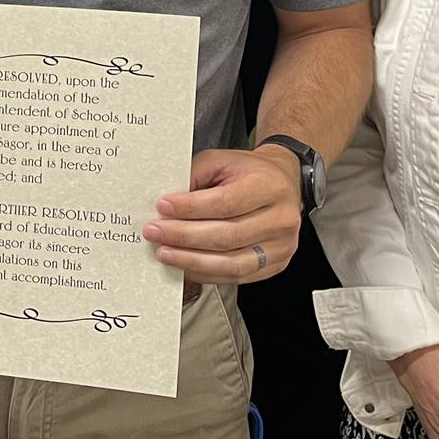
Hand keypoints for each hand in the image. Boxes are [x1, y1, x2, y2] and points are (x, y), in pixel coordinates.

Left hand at [142, 146, 301, 285]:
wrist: (282, 183)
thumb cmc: (248, 172)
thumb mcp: (221, 160)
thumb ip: (195, 176)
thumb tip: (167, 203)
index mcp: (270, 186)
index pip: (226, 202)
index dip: (191, 208)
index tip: (163, 207)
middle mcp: (281, 218)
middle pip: (227, 236)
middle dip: (184, 236)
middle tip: (155, 232)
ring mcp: (281, 246)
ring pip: (231, 263)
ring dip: (192, 260)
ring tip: (165, 253)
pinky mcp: (275, 265)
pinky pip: (237, 277)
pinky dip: (206, 273)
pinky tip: (185, 265)